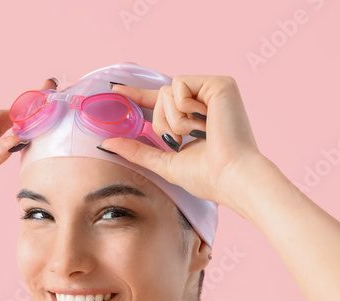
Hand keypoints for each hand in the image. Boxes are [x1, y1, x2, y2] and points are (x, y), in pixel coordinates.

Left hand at [99, 75, 263, 208]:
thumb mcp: (165, 162)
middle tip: (183, 140)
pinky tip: (204, 122)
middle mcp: (206, 100)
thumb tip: (106, 143)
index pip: (161, 101)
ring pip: (167, 90)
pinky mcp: (220, 83)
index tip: (115, 91)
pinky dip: (184, 109)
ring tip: (198, 134)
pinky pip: (180, 84)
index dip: (137, 95)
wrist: (232, 177)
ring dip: (174, 119)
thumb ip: (138, 150)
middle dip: (162, 123)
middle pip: (160, 96)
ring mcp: (213, 90)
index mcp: (196, 116)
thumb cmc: (208, 176)